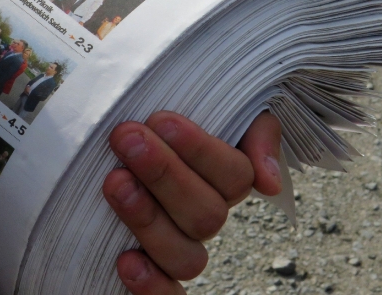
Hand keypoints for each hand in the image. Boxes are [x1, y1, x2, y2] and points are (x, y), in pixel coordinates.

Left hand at [104, 111, 281, 294]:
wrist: (112, 135)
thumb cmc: (159, 120)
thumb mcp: (211, 106)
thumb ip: (254, 129)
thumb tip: (269, 182)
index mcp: (223, 181)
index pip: (233, 176)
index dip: (200, 150)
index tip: (160, 120)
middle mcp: (203, 218)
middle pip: (206, 214)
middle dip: (164, 174)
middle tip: (127, 138)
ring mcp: (176, 249)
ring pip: (186, 258)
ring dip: (149, 220)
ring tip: (115, 183)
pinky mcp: (149, 275)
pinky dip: (151, 286)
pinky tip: (126, 260)